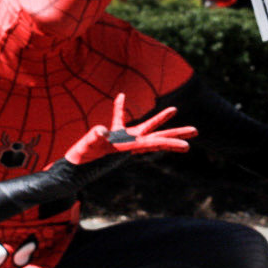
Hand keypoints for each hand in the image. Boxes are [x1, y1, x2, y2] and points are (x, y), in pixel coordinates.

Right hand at [63, 93, 197, 165]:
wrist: (70, 171)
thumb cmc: (80, 160)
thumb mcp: (87, 147)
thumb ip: (95, 138)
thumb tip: (102, 130)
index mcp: (128, 147)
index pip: (154, 143)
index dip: (171, 143)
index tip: (188, 146)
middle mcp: (129, 144)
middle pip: (158, 137)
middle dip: (176, 134)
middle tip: (196, 131)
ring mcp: (122, 141)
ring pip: (145, 128)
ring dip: (160, 120)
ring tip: (175, 110)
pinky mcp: (111, 137)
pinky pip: (119, 120)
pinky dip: (119, 108)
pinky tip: (121, 97)